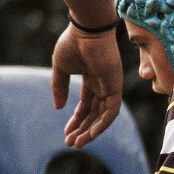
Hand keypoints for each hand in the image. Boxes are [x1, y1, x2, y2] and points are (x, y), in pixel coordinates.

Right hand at [51, 23, 122, 146]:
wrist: (86, 30)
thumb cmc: (73, 43)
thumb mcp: (61, 69)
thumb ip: (59, 88)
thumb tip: (58, 108)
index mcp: (91, 79)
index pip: (86, 106)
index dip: (76, 120)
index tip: (66, 133)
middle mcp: (103, 84)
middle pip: (94, 114)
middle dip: (82, 129)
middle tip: (70, 143)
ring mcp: (110, 85)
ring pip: (103, 116)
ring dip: (91, 131)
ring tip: (79, 143)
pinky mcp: (116, 86)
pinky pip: (112, 111)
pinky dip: (103, 124)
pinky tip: (91, 134)